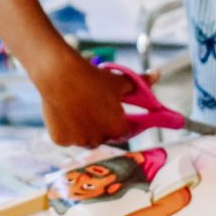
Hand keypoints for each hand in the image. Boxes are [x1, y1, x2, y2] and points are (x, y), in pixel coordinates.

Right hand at [33, 54, 148, 147]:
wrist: (59, 74)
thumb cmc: (93, 78)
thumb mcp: (119, 80)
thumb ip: (141, 82)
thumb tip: (156, 74)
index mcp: (117, 129)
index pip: (123, 132)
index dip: (118, 121)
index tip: (112, 111)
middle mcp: (99, 140)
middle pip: (103, 136)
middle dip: (100, 126)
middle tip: (93, 107)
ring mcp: (78, 141)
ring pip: (83, 138)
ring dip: (83, 129)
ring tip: (78, 108)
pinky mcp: (60, 140)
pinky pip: (66, 137)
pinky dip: (65, 129)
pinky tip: (64, 112)